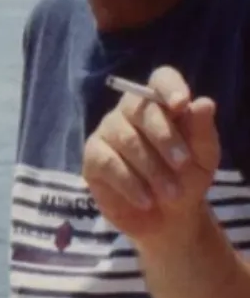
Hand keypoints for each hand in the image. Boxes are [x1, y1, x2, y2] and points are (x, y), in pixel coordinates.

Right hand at [82, 65, 220, 250]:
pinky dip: (131, 183)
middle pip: (140, 108)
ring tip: (171, 192)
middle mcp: (129, 112)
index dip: (169, 87)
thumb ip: (202, 131)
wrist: (168, 218)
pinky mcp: (92, 157)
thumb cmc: (187, 179)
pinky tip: (146, 199)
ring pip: (125, 138)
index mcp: (160, 105)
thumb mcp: (203, 158)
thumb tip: (204, 103)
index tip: (180, 105)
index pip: (160, 80)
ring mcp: (107, 132)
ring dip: (152, 168)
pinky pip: (108, 162)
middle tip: (183, 164)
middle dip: (165, 137)